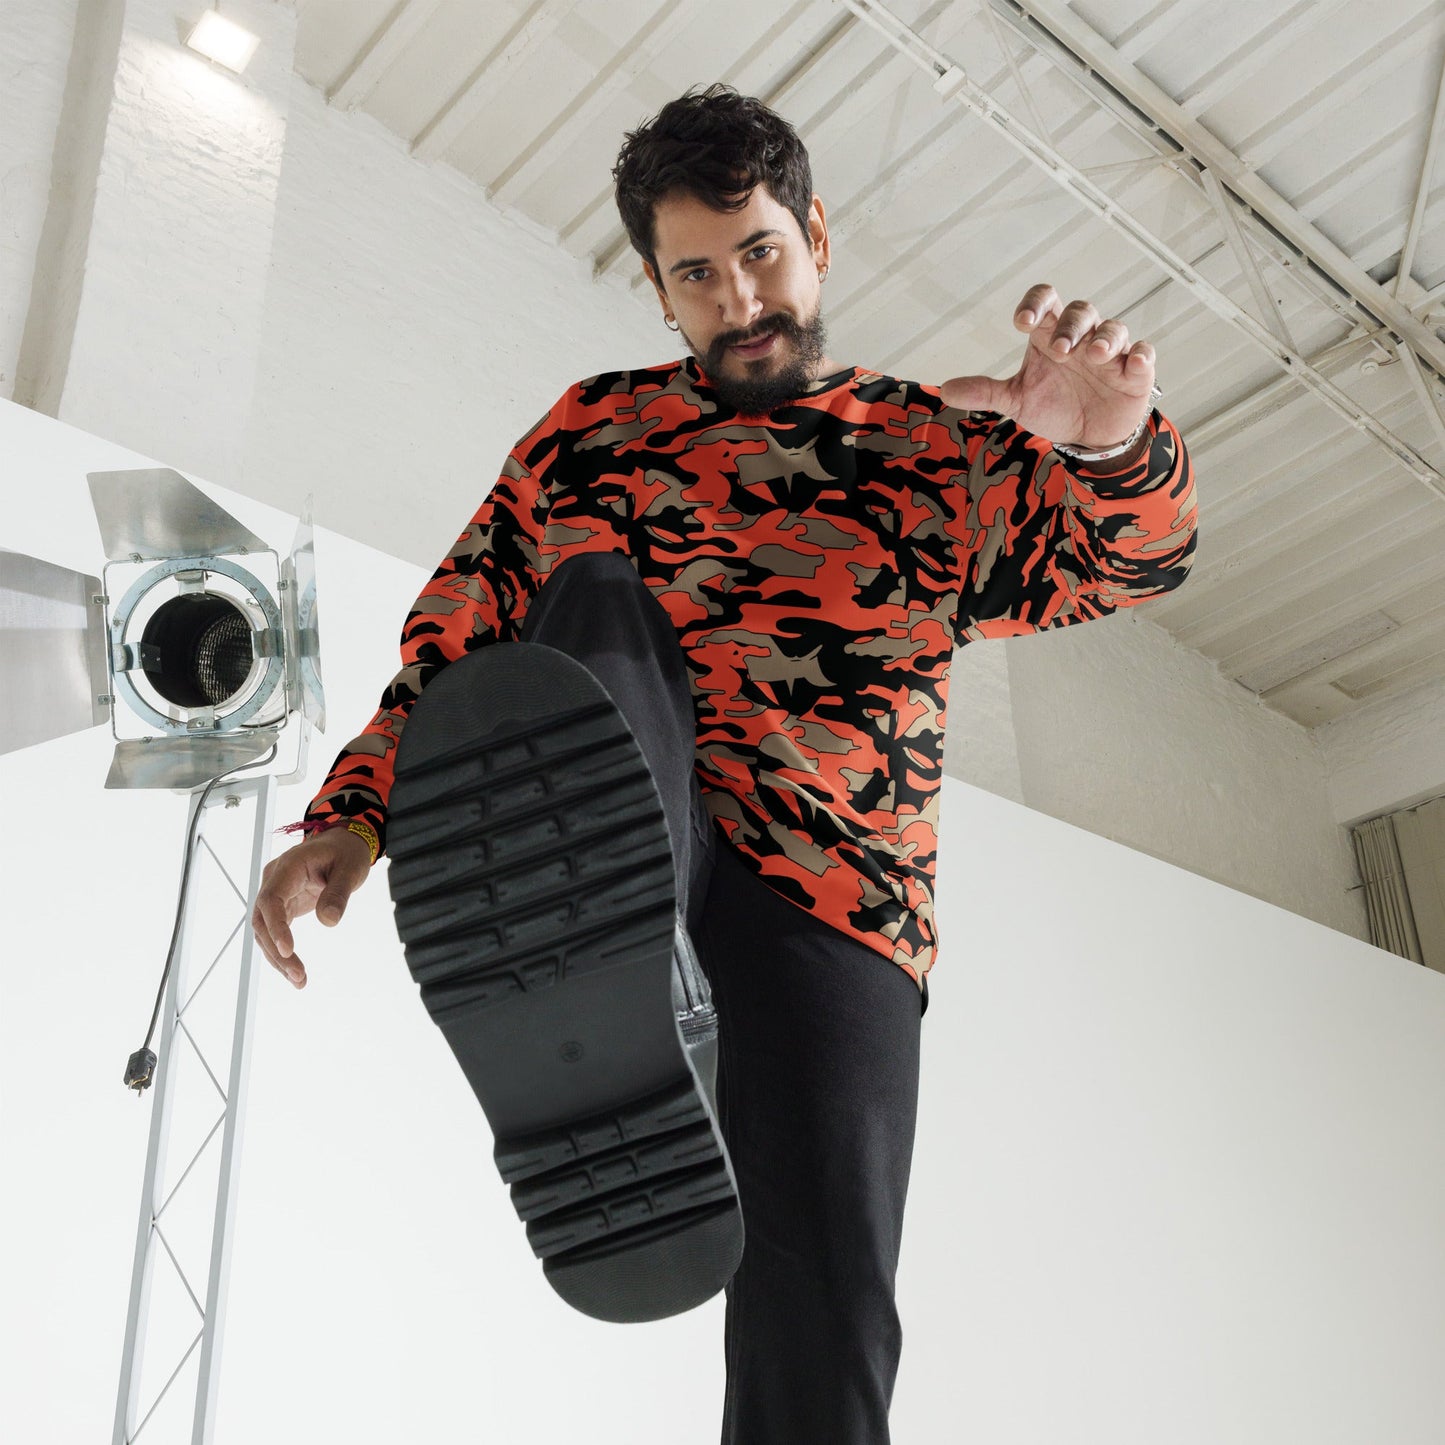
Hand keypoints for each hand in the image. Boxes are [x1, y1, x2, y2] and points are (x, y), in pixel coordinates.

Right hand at [251, 828, 373, 988]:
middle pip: (262, 920)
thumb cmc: (346, 852)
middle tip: (298, 974)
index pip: (271, 900)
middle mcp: (274, 881)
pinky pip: (275, 932)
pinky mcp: (283, 906)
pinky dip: (283, 953)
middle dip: (276, 951)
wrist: (343, 844)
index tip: (288, 951)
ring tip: (299, 980)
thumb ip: (339, 893)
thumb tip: (328, 922)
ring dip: (278, 958)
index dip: (276, 927)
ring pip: (265, 931)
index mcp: (288, 867)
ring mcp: (276, 894)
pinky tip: (295, 973)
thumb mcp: (351, 869)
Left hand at [940, 284, 1155, 448]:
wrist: (1087, 437)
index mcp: (1050, 336)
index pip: (1045, 303)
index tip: (1022, 321)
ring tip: (1094, 355)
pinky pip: (1143, 354)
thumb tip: (944, 391)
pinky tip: (1133, 364)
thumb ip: (985, 392)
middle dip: (1070, 327)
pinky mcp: (1135, 372)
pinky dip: (1140, 356)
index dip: (1035, 303)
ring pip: (1113, 328)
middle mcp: (1081, 338)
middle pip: (1080, 312)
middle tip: (1060, 351)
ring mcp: (1111, 353)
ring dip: (1104, 337)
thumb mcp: (1017, 400)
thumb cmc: (1053, 406)